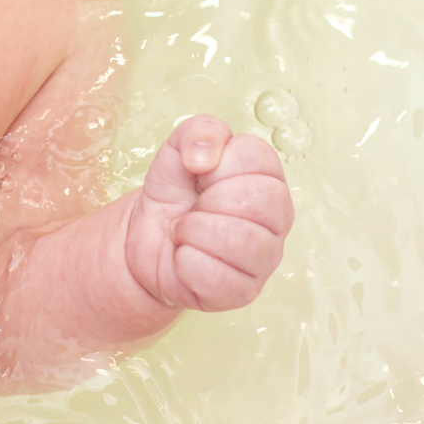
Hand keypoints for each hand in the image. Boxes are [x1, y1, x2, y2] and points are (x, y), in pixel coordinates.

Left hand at [123, 114, 292, 313]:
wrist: (146, 237)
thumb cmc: (174, 192)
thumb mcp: (178, 148)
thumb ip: (199, 131)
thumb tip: (206, 157)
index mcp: (268, 177)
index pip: (258, 158)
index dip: (218, 165)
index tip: (201, 174)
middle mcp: (278, 218)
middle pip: (259, 201)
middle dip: (209, 201)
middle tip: (194, 206)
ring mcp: (266, 258)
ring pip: (242, 241)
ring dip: (194, 232)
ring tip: (186, 231)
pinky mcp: (245, 292)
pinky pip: (218, 276)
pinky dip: (187, 263)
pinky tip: (185, 257)